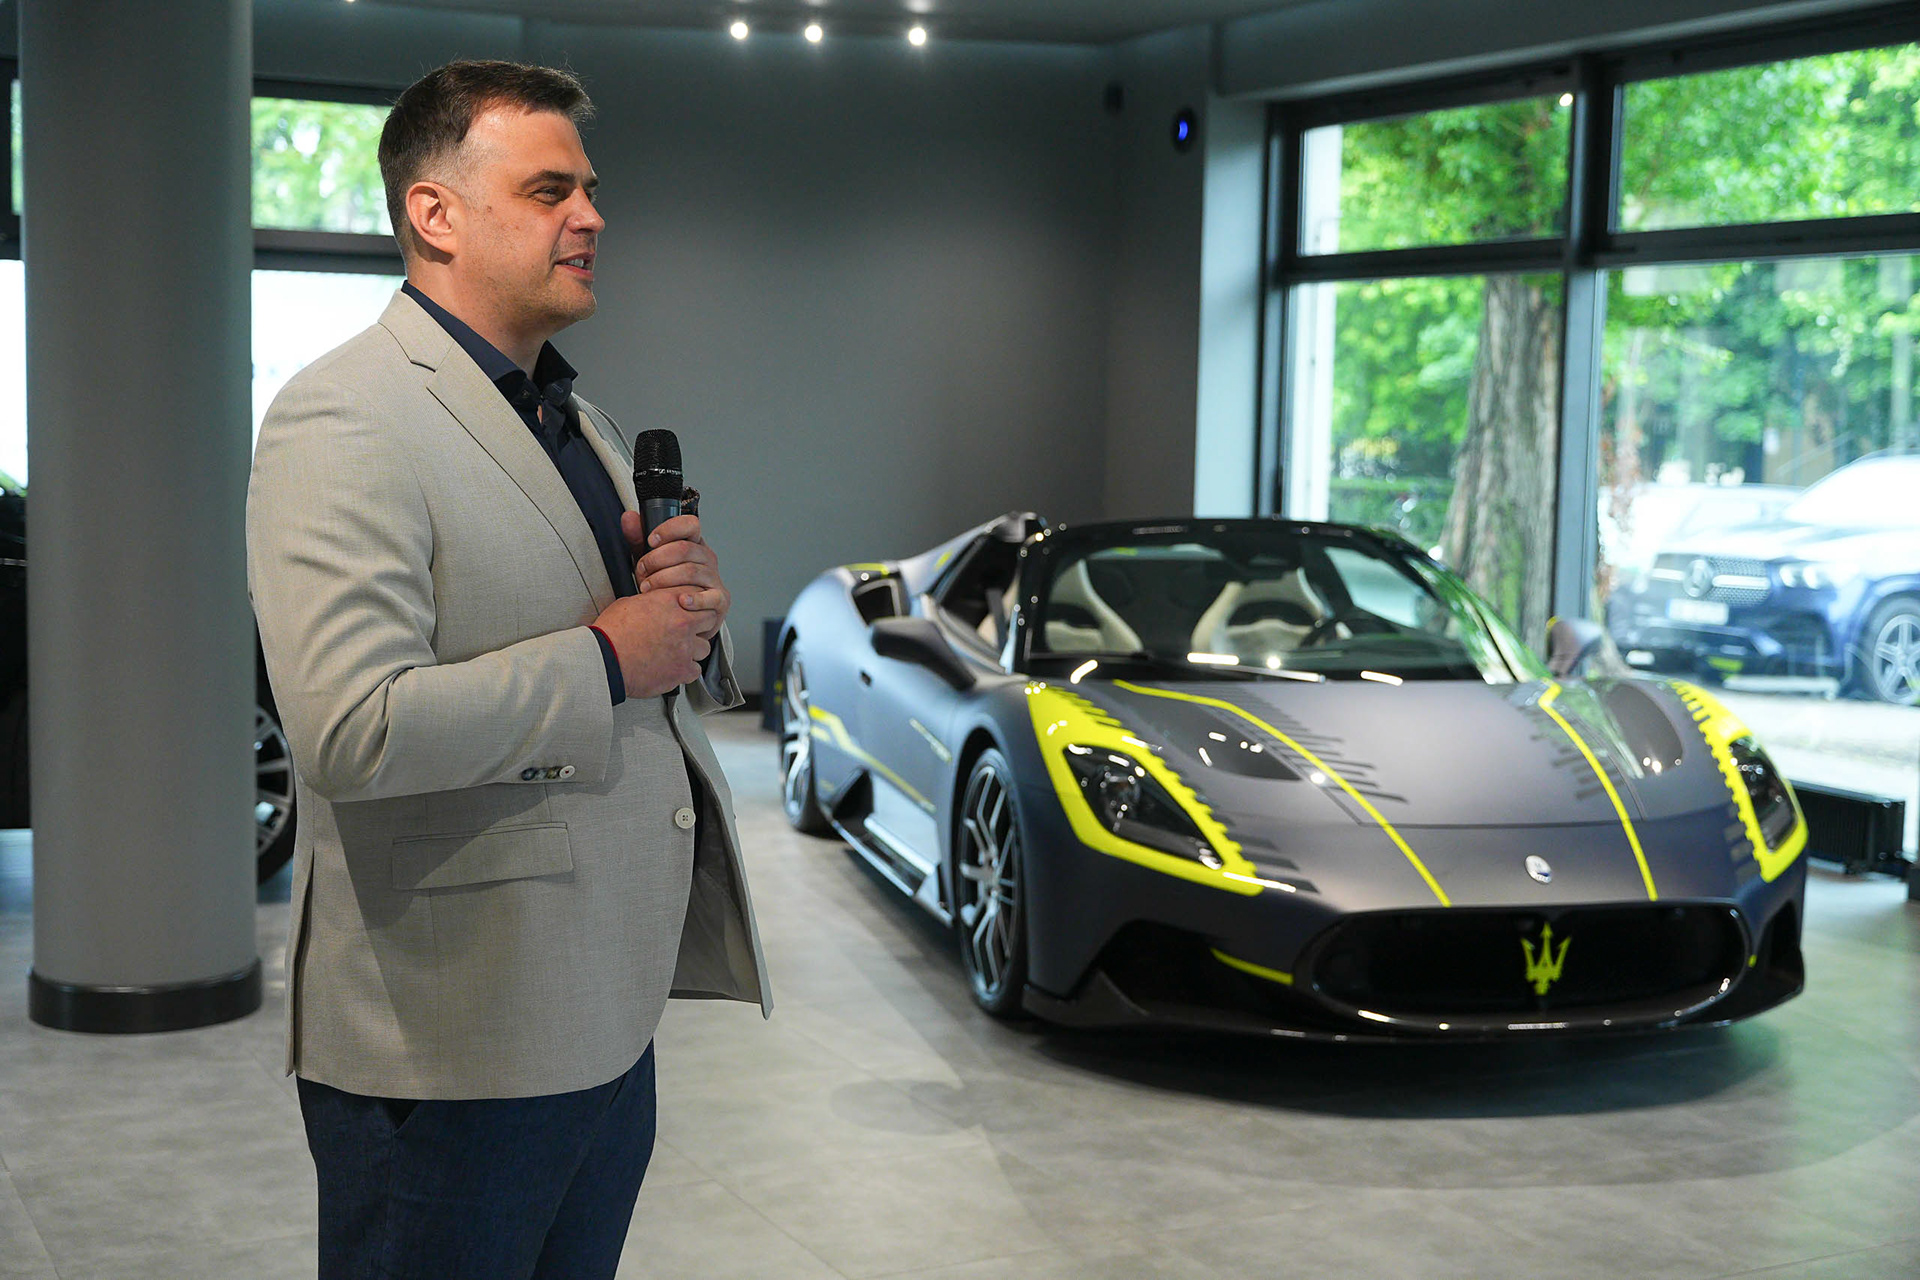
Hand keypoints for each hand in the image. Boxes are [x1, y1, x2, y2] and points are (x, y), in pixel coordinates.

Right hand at [592, 588, 714, 697]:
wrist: (605, 658)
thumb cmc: (611, 633)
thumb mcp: (628, 604)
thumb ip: (650, 602)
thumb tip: (653, 604)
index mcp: (669, 602)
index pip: (697, 595)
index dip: (694, 604)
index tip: (690, 610)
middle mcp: (682, 623)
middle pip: (709, 619)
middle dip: (699, 625)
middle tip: (687, 631)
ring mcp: (685, 648)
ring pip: (704, 648)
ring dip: (693, 650)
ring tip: (676, 652)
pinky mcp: (682, 670)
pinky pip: (696, 671)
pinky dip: (686, 671)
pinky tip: (673, 668)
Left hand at [623, 511, 729, 638]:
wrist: (679, 616)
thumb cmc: (666, 586)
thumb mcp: (650, 561)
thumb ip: (638, 539)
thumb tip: (629, 517)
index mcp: (694, 544)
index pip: (690, 525)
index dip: (670, 529)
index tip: (651, 541)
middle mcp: (707, 558)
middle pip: (685, 549)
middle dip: (657, 559)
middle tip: (642, 571)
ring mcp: (715, 579)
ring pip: (691, 571)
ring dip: (665, 579)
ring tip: (648, 588)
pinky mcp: (720, 600)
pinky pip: (710, 597)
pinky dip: (694, 599)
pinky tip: (681, 601)